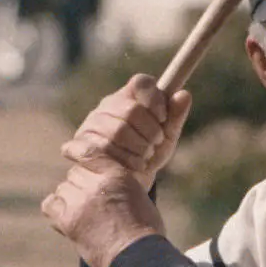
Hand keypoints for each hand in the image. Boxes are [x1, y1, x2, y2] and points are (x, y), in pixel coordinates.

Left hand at [42, 162, 165, 266]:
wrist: (137, 255)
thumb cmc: (145, 231)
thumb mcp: (139, 196)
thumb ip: (118, 184)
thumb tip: (103, 184)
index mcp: (117, 175)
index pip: (88, 153)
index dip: (74, 151)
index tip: (66, 150)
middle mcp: (97, 184)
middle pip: (74, 174)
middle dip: (80, 184)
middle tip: (92, 202)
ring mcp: (81, 202)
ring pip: (63, 189)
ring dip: (70, 198)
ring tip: (84, 213)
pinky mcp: (69, 221)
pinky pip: (50, 205)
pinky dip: (55, 208)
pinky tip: (65, 215)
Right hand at [60, 74, 191, 190]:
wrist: (125, 183)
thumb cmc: (147, 154)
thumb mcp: (166, 137)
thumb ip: (175, 116)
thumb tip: (184, 94)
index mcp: (129, 98)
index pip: (141, 83)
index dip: (155, 99)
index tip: (163, 118)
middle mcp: (107, 106)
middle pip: (133, 109)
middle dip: (150, 131)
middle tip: (154, 143)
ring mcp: (92, 123)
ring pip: (120, 129)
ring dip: (140, 147)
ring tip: (144, 156)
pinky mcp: (81, 143)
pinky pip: (107, 148)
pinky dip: (127, 160)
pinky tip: (132, 166)